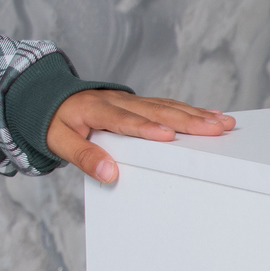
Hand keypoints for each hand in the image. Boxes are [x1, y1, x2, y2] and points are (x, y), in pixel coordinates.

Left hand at [46, 91, 234, 183]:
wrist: (48, 97)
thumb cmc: (53, 121)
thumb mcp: (58, 141)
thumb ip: (83, 156)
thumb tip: (108, 173)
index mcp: (96, 109)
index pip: (124, 120)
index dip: (145, 127)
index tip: (166, 135)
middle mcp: (117, 101)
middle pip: (155, 110)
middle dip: (186, 120)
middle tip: (214, 129)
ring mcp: (129, 100)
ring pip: (165, 106)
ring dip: (194, 114)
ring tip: (221, 123)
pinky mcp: (136, 103)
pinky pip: (165, 105)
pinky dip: (188, 109)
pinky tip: (209, 114)